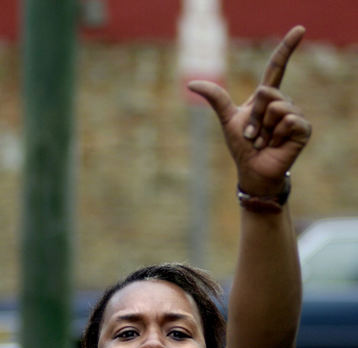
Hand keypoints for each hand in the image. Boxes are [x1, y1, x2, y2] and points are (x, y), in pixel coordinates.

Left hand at [188, 26, 310, 196]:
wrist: (252, 171)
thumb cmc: (241, 147)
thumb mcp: (227, 119)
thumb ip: (215, 97)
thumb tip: (191, 82)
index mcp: (267, 97)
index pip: (277, 66)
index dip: (288, 47)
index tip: (300, 29)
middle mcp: (283, 103)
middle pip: (267, 93)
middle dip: (255, 116)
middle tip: (253, 135)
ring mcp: (295, 115)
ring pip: (277, 107)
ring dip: (264, 129)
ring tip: (263, 141)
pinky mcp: (303, 129)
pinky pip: (288, 120)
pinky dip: (276, 135)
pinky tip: (275, 145)